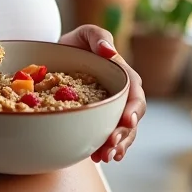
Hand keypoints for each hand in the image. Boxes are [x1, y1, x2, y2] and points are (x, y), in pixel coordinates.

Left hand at [58, 24, 145, 163]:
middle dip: (125, 134)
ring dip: (116, 145)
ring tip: (106, 156)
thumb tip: (109, 51)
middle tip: (112, 145)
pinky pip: (105, 135)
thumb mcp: (85, 34)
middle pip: (130, 117)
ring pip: (120, 131)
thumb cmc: (75, 43)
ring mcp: (110, 109)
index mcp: (122, 75)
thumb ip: (98, 37)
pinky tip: (97, 157)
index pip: (134, 93)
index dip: (134, 108)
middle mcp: (120, 94)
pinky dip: (103, 147)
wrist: (56, 55)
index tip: (127, 120)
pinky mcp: (98, 119)